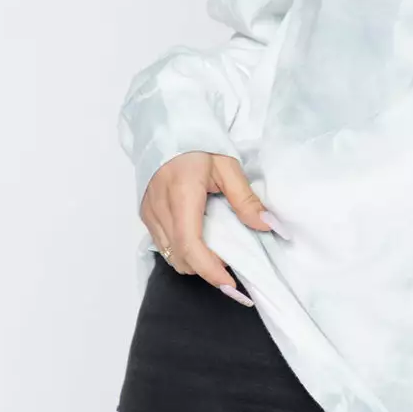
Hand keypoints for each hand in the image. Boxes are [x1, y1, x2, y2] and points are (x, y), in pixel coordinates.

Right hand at [139, 152, 273, 291]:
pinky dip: (182, 250)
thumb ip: (245, 199)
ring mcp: (149, 213)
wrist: (167, 126)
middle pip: (181, 257)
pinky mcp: (145, 214)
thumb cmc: (198, 143)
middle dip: (206, 269)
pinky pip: (163, 244)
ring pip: (170, 255)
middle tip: (232, 265)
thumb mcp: (227, 165)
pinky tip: (199, 238)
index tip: (231, 284)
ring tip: (217, 251)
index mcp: (181, 195)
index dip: (211, 271)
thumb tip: (267, 226)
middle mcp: (159, 208)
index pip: (191, 246)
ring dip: (194, 260)